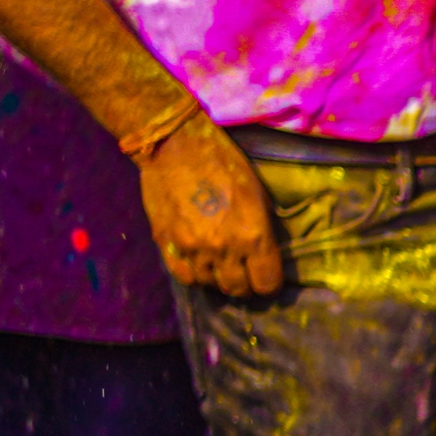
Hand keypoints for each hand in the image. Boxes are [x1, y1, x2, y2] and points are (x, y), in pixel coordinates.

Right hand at [137, 118, 281, 296]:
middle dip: (244, 283)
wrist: (174, 145)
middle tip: (242, 270)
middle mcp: (223, 248)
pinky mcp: (166, 242)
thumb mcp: (258, 196)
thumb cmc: (224, 164)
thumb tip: (268, 256)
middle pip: (238, 289)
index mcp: (253, 236)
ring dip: (217, 277)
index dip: (268, 283)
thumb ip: (263, 231)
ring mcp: (192, 248)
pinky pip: (184, 276)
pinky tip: (198, 262)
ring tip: (219, 263)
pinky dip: (194, 274)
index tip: (265, 275)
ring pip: (211, 285)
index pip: (267, 284)